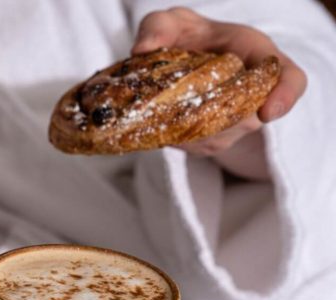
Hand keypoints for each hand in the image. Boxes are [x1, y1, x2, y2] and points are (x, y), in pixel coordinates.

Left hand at [132, 8, 306, 176]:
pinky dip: (177, 137)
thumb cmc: (185, 36)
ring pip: (219, 136)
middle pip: (247, 118)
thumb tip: (142, 49)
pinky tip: (159, 122)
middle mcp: (254, 92)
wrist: (179, 59)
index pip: (289, 78)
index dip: (285, 96)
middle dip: (212, 118)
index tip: (268, 112)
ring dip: (189, 128)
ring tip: (162, 109)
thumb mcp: (171, 22)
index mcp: (257, 55)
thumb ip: (159, 26)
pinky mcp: (213, 141)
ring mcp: (235, 122)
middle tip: (175, 107)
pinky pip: (198, 146)